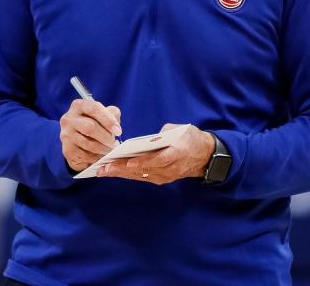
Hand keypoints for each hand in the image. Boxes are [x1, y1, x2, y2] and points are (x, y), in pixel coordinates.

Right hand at [60, 99, 121, 171]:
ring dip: (103, 149)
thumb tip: (115, 126)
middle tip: (115, 143)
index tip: (118, 131)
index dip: (108, 120)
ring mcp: (66, 135)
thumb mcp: (104, 115)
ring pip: (88, 143)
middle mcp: (68, 119)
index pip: (93, 108)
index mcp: (78, 106)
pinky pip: (84, 155)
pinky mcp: (67, 150)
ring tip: (110, 150)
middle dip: (106, 137)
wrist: (78, 142)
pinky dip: (96, 157)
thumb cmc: (94, 124)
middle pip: (90, 127)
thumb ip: (111, 114)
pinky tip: (100, 155)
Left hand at [96, 123, 215, 184]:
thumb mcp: (179, 130)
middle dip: (122, 170)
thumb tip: (148, 140)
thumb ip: (163, 134)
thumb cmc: (191, 138)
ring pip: (140, 176)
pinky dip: (128, 175)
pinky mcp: (162, 179)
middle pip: (144, 170)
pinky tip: (115, 172)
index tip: (127, 162)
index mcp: (176, 153)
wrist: (205, 155)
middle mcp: (170, 168)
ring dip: (121, 174)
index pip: (157, 160)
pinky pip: (143, 177)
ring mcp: (166, 176)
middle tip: (104, 168)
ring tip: (103, 171)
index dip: (142, 162)